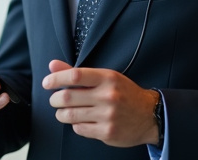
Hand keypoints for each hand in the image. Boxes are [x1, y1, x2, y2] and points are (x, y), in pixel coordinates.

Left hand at [42, 60, 158, 146]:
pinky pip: (79, 128)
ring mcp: (108, 116)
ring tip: (63, 112)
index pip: (75, 75)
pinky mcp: (108, 132)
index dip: (55, 78)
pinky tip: (80, 121)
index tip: (46, 83)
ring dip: (61, 114)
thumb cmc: (123, 93)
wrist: (150, 115)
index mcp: (107, 78)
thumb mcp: (105, 78)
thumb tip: (52, 65)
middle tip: (54, 100)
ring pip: (70, 115)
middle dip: (54, 99)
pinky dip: (75, 125)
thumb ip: (77, 73)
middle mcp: (108, 96)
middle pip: (67, 97)